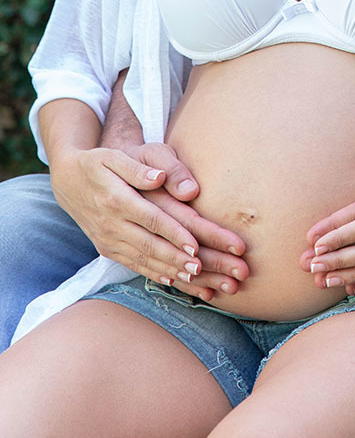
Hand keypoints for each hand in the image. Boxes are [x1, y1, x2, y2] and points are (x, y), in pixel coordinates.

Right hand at [50, 143, 248, 300]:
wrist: (68, 181)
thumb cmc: (98, 163)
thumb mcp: (114, 157)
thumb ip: (137, 168)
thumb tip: (159, 177)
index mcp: (116, 199)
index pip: (151, 219)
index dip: (174, 233)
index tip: (196, 245)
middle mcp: (111, 224)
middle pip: (150, 245)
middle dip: (178, 259)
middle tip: (203, 268)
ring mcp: (108, 240)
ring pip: (143, 259)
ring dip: (170, 270)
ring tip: (196, 279)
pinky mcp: (107, 248)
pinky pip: (133, 264)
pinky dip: (153, 273)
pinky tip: (173, 280)